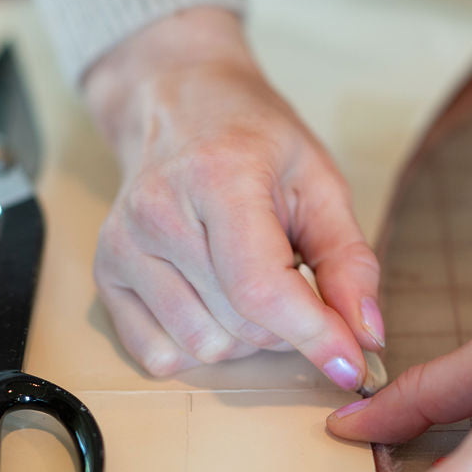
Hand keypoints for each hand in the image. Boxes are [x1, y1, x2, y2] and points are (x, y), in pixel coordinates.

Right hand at [84, 8, 382, 386]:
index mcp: (217, 177)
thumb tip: (366, 335)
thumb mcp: (320, 182)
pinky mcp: (106, 276)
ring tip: (249, 280)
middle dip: (286, 326)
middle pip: (239, 326)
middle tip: (292, 279)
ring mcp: (122, 247)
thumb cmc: (255, 141)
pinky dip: (200, 344)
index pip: (261, 289)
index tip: (351, 365)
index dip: (314, 335)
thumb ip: (349, 260)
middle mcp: (157, 213)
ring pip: (204, 348)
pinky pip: (160, 355)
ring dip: (245, 336)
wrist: (179, 105)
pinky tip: (212, 298)